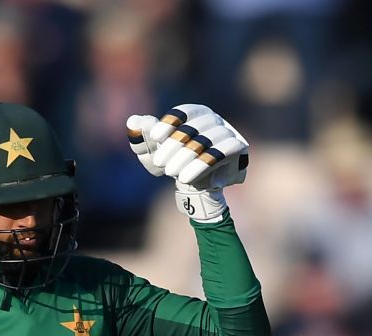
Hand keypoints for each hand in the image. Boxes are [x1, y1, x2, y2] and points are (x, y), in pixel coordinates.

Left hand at [126, 103, 248, 222]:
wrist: (196, 187)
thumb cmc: (174, 163)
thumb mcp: (154, 153)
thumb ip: (142, 136)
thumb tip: (133, 121)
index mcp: (195, 113)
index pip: (183, 112)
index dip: (169, 123)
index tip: (154, 136)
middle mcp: (214, 119)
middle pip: (195, 128)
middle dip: (175, 146)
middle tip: (161, 164)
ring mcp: (228, 132)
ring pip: (209, 141)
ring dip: (188, 159)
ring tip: (172, 173)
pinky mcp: (238, 149)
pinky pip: (223, 153)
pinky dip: (203, 166)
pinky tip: (187, 178)